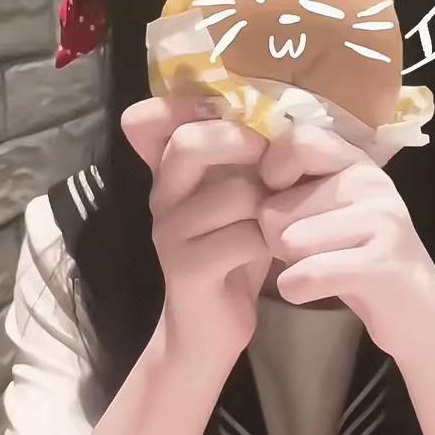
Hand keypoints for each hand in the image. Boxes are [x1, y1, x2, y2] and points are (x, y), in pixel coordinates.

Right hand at [122, 98, 270, 364]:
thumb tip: (275, 105)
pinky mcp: (187, 269)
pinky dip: (274, 239)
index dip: (184, 104)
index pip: (150, 120)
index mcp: (169, 172)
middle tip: (274, 162)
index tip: (230, 111)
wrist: (210, 329)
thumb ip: (241, 156)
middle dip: (243, 143)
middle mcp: (161, 196)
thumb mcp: (236, 198)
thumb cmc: (233, 252)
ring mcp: (169, 233)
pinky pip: (244, 236)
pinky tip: (280, 248)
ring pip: (233, 193)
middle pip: (189, 143)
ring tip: (283, 216)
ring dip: (272, 202)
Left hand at [257, 126, 434, 364]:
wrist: (419, 314)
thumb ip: (297, 183)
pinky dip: (297, 290)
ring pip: (288, 241)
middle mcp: (372, 182)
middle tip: (313, 251)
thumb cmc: (358, 258)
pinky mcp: (381, 264)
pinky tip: (317, 291)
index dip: (273, 172)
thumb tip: (240, 166)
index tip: (280, 198)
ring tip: (324, 268)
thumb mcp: (332, 209)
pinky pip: (305, 275)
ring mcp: (381, 221)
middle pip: (276, 207)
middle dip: (277, 239)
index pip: (297, 141)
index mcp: (357, 162)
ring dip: (291, 266)